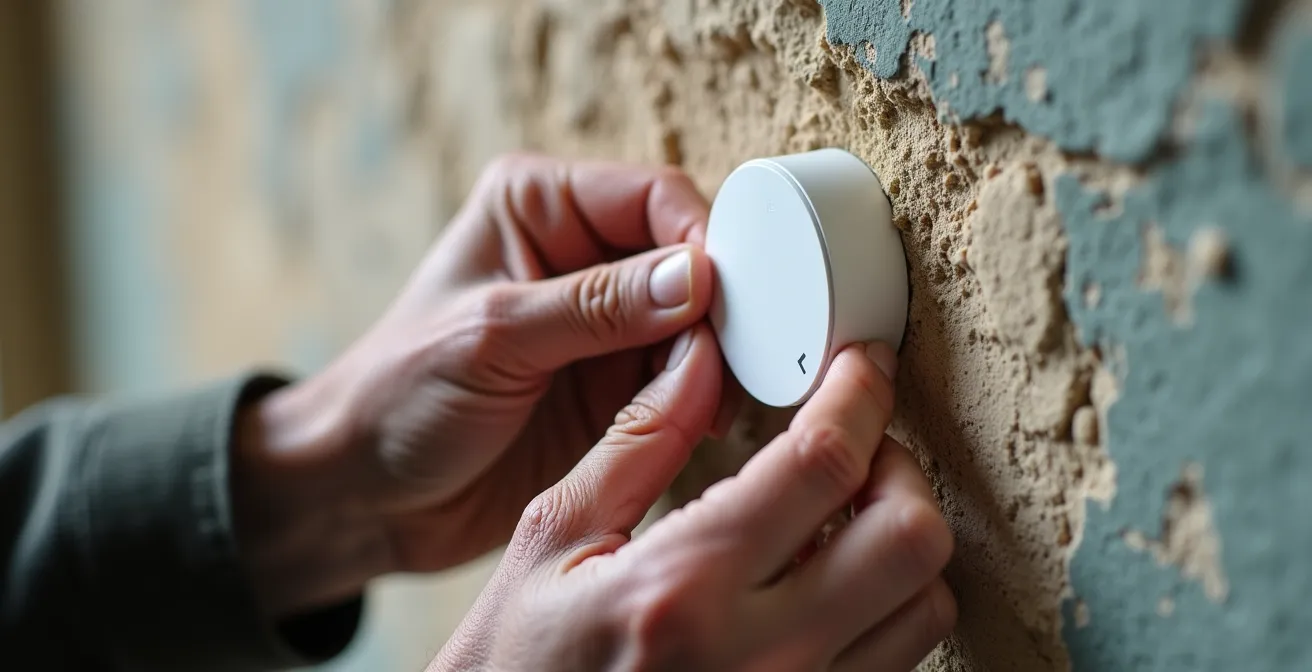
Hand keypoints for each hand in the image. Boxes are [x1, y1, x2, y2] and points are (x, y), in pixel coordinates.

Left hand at [230, 155, 737, 617]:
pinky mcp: (617, 385)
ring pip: (698, 322)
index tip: (729, 295)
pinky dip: (705, 396)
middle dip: (721, 304)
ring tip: (725, 398)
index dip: (701, 240)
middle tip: (744, 354)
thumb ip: (596, 307)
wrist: (364, 494)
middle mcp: (581, 253)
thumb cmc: (397, 394)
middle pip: (688, 257)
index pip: (652, 197)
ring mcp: (605, 325)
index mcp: (540, 205)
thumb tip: (698, 278)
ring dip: (718, 357)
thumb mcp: (493, 338)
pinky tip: (711, 420)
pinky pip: (686, 378)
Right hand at [432, 337, 955, 671]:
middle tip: (855, 444)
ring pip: (925, 606)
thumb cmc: (517, 659)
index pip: (820, 465)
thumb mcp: (554, 535)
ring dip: (898, 539)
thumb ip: (639, 440)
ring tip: (842, 514)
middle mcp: (757, 657)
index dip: (859, 395)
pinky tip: (826, 578)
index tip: (860, 366)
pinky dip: (883, 602)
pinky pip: (894, 659)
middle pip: (910, 539)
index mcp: (681, 589)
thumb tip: (702, 356)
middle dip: (898, 467)